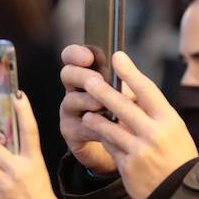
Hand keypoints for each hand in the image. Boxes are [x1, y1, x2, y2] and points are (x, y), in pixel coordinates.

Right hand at [59, 44, 118, 175]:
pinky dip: (93, 126)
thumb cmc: (127, 115)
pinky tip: (106, 129)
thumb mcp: (131, 96)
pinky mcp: (70, 131)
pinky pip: (78, 126)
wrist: (123, 145)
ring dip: (87, 101)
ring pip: (70, 100)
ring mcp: (70, 110)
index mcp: (88, 73)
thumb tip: (125, 79)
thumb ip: (127, 85)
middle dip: (82, 75)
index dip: (76, 53)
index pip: (74, 56)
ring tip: (102, 105)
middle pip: (67, 73)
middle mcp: (75, 89)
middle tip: (98, 80)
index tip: (89, 57)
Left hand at [80, 52, 198, 198]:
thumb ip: (154, 115)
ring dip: (96, 117)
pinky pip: (110, 147)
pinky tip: (97, 132)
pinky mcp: (128, 166)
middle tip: (88, 79)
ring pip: (110, 127)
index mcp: (169, 121)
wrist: (181, 195)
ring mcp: (140, 150)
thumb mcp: (175, 132)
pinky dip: (103, 138)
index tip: (118, 56)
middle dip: (103, 91)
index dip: (130, 72)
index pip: (147, 90)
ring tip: (87, 111)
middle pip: (123, 106)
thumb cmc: (178, 157)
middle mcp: (155, 133)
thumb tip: (130, 93)